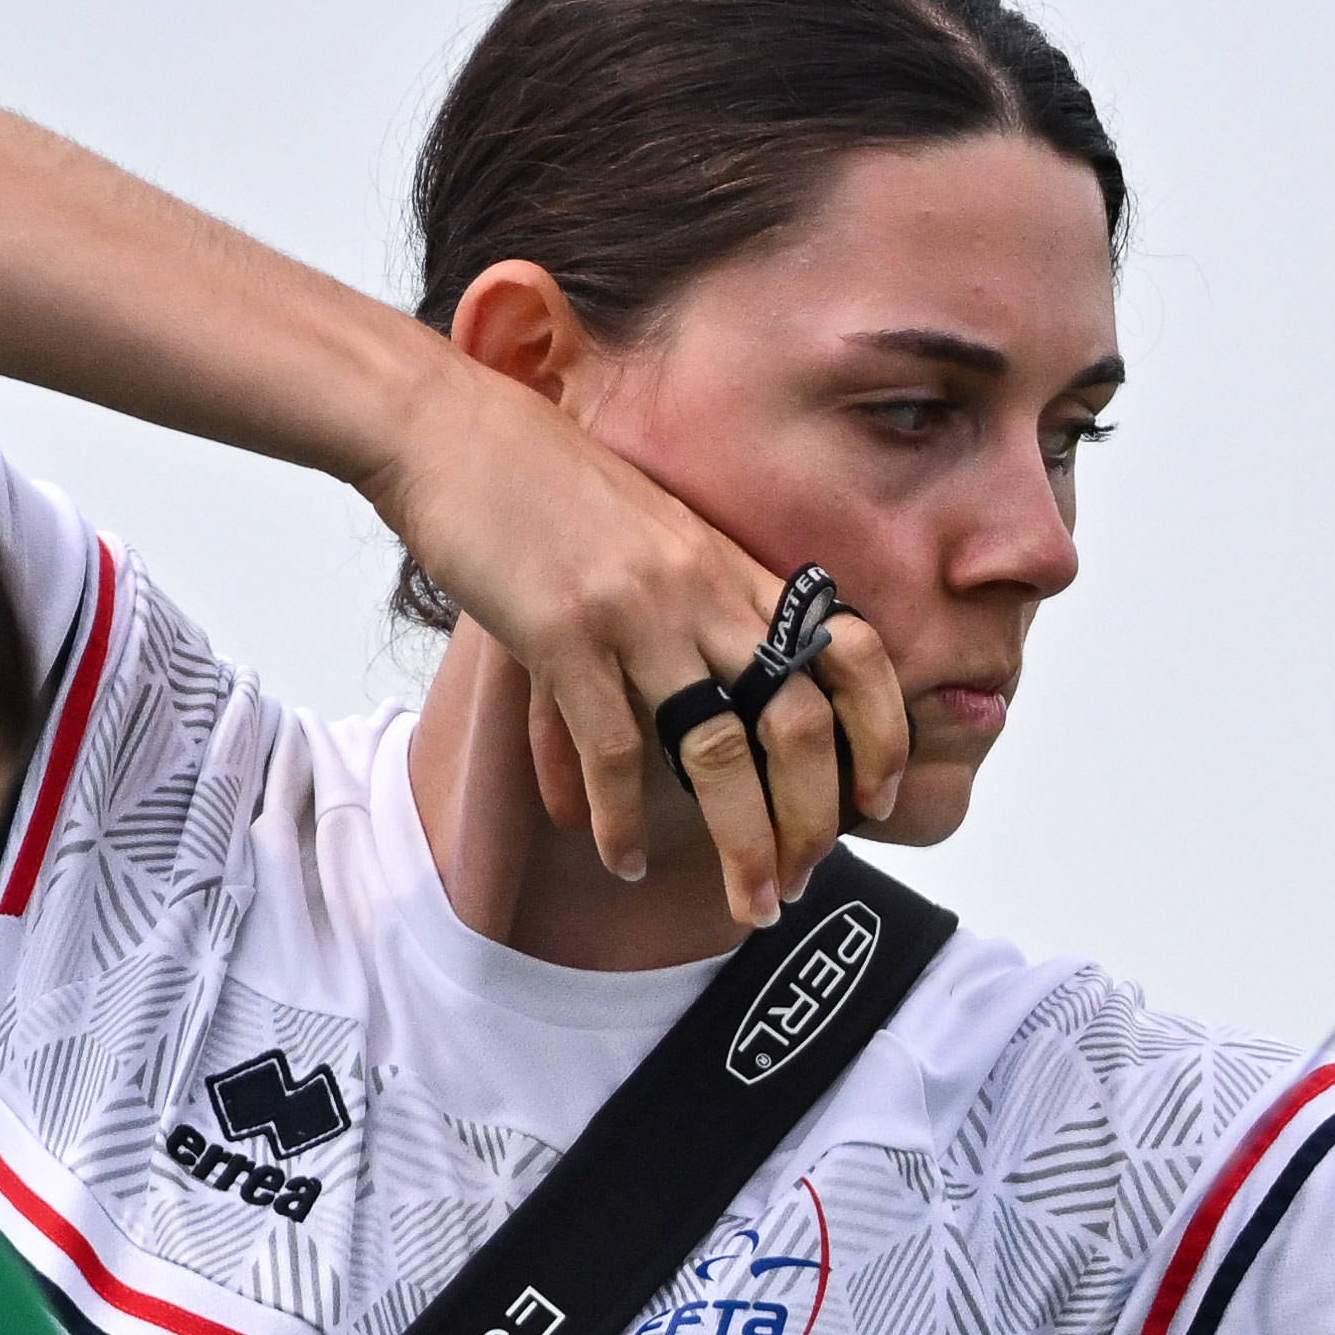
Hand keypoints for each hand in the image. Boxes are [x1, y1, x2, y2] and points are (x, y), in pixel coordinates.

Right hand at [372, 365, 894, 930]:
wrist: (452, 429)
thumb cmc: (547, 486)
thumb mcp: (657, 536)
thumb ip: (699, 608)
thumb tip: (716, 708)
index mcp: (734, 568)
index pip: (853, 649)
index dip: (882, 729)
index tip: (881, 796)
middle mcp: (704, 592)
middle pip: (799, 723)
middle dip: (812, 820)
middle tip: (800, 882)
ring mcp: (637, 614)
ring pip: (719, 753)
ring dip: (743, 845)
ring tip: (750, 905)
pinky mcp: (562, 635)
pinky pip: (610, 751)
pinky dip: (622, 819)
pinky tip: (624, 858)